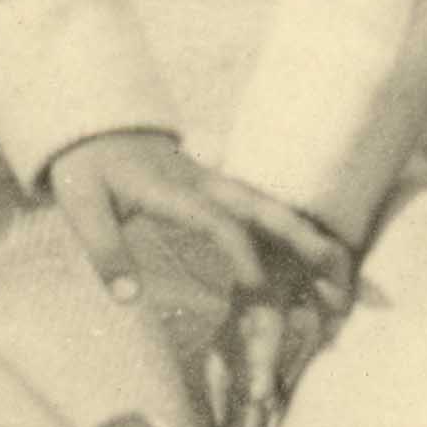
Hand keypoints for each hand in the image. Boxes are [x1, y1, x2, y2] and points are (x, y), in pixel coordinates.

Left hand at [46, 133, 354, 426]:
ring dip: (309, 235)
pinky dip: (296, 230)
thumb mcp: (81, 209)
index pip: (218, 222)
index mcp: (173, 190)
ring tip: (346, 267)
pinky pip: (264, 209)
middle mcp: (205, 184)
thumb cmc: (87, 171)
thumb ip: (106, 252)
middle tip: (339, 266)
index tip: (261, 288)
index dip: (242, 254)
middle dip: (303, 237)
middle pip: (264, 207)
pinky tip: (321, 252)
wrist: (95, 127)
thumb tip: (129, 299)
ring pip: (273, 206)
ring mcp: (217, 183)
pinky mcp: (221, 190)